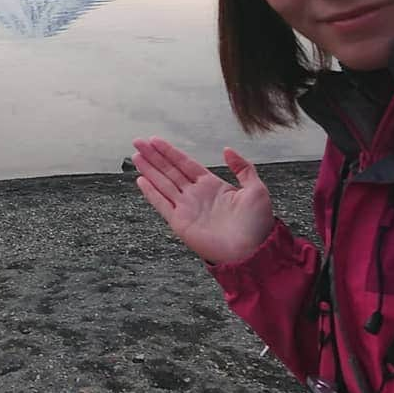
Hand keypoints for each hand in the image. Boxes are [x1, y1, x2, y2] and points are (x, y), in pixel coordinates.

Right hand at [131, 137, 274, 264]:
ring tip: (136, 156)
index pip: (185, 163)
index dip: (169, 152)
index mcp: (212, 185)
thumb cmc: (257, 224)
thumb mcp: (256, 189)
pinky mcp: (180, 222)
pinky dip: (150, 193)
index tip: (155, 140)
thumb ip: (243, 168)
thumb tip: (227, 150)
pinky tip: (141, 180)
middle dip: (153, 156)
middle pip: (169, 170)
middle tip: (138, 142)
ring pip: (162, 184)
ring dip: (149, 170)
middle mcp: (196, 195)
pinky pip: (161, 204)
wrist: (252, 252)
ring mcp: (186, 208)